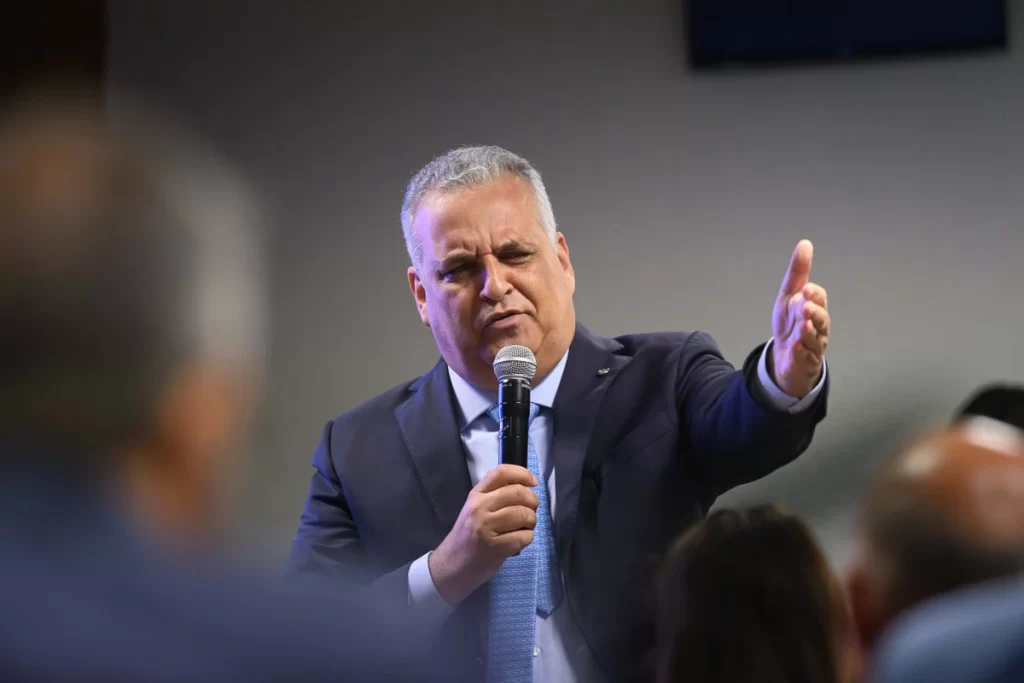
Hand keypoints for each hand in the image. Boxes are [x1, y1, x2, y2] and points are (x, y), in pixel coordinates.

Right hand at [427, 464, 538, 605]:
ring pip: (524, 515)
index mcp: (476, 494)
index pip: (501, 472)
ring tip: (525, 527)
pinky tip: (519, 540)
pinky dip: (527, 538)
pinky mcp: (495, 547)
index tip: (533, 482)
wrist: (452, 564)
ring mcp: (486, 527)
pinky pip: (524, 536)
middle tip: (531, 510)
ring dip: (531, 521)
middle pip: (518, 493)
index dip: (522, 473)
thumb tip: (526, 486)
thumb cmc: (469, 535)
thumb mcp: (476, 508)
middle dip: (533, 501)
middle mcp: (480, 507)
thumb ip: (496, 495)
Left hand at [771, 239, 829, 397]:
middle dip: (814, 312)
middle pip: (821, 319)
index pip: (819, 299)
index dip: (814, 294)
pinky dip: (800, 351)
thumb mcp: (789, 296)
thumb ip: (798, 273)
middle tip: (805, 307)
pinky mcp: (804, 362)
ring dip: (808, 332)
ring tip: (802, 326)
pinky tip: (795, 345)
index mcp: (815, 308)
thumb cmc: (791, 323)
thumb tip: (805, 243)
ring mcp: (813, 346)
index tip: (805, 289)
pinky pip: (804, 357)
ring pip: (815, 339)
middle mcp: (819, 327)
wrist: (785, 356)